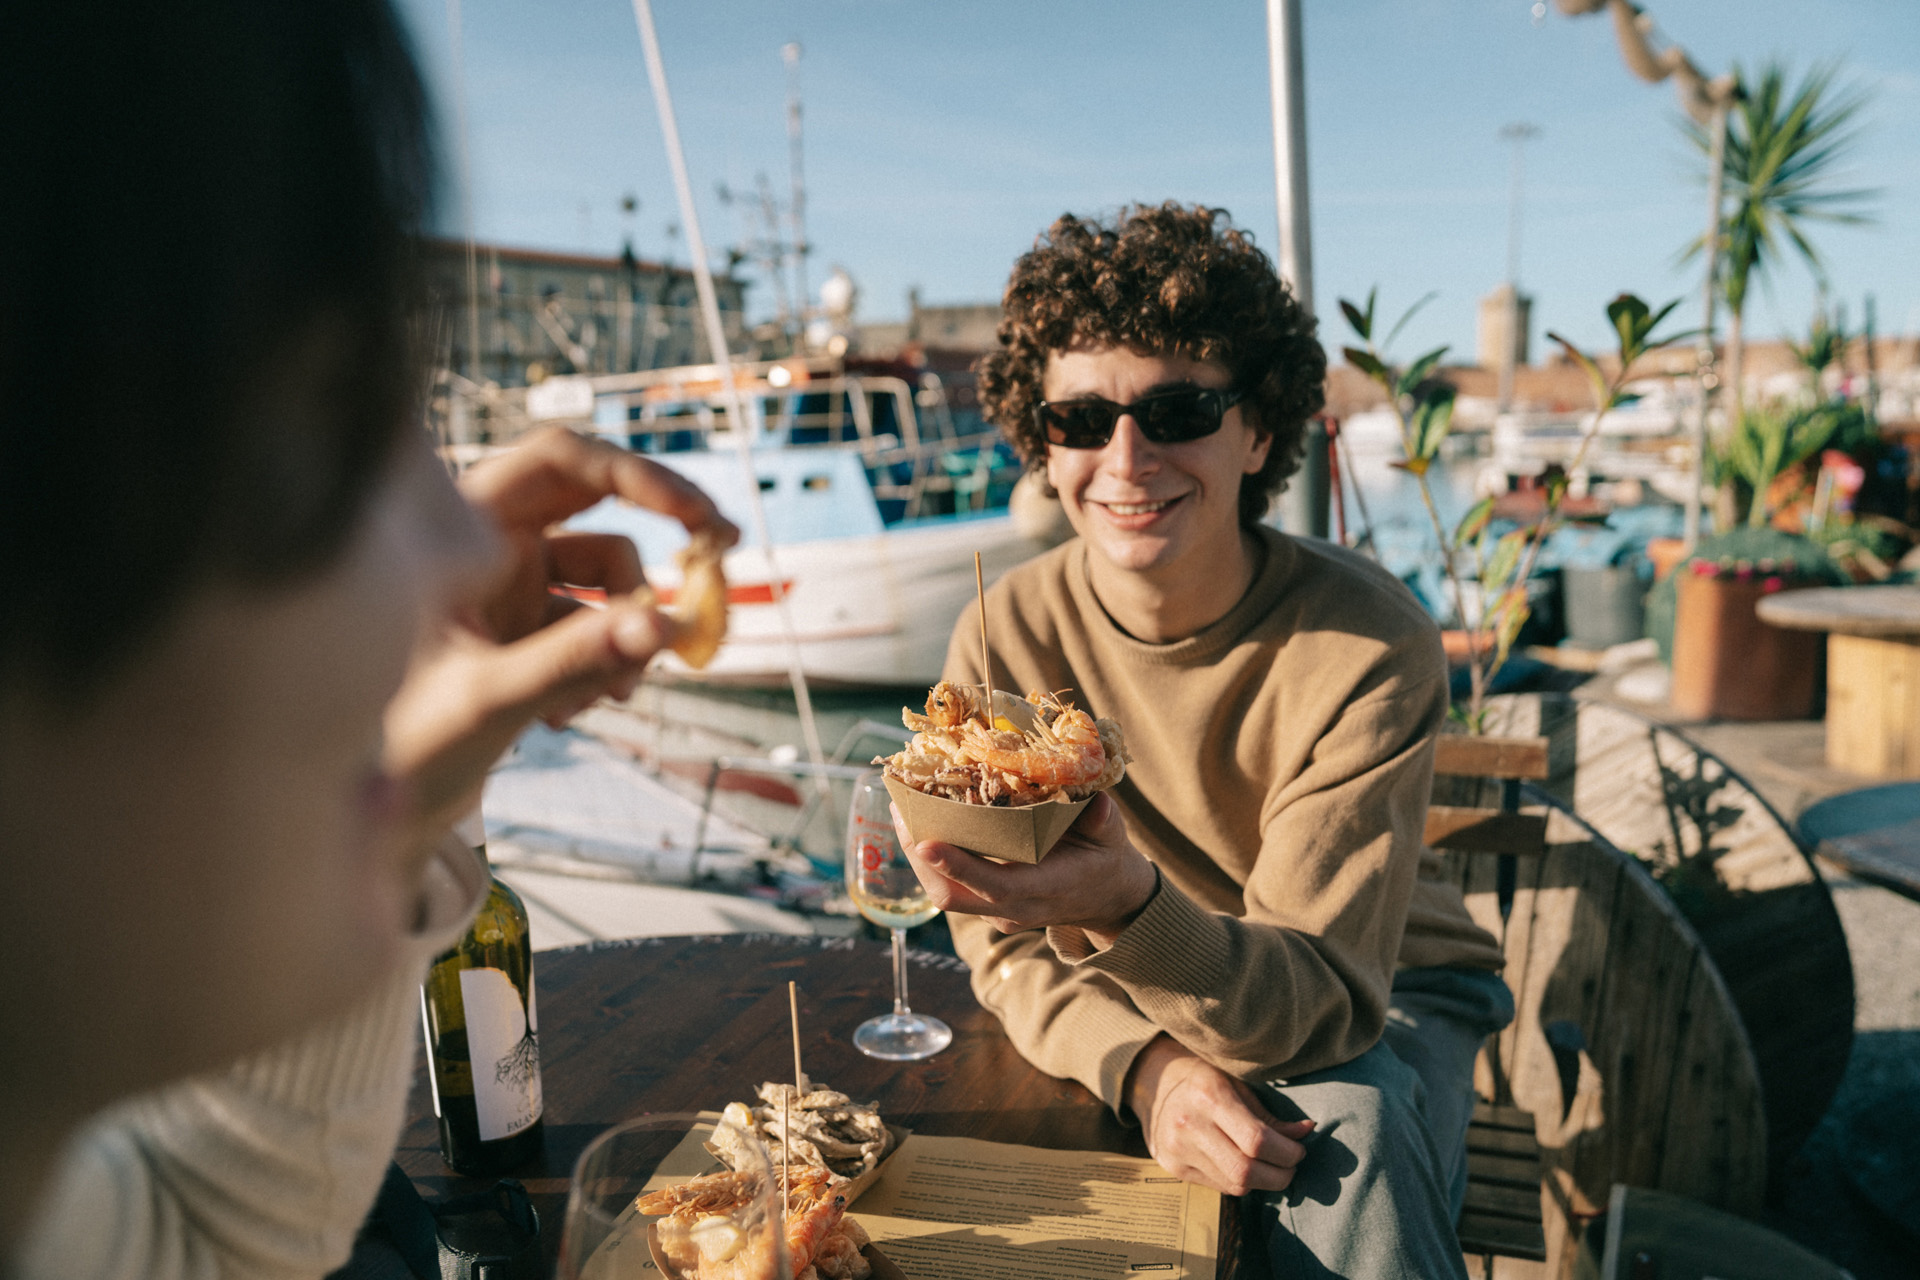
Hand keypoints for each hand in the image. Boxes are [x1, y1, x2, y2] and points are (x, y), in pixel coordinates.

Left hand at [384, 427, 737, 838]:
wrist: (373, 812)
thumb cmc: (395, 745)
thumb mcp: (486, 700)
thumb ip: (572, 663)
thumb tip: (662, 630)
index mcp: (459, 531)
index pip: (559, 462)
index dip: (635, 476)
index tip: (696, 515)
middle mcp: (488, 546)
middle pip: (597, 505)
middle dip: (661, 532)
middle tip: (723, 546)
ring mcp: (511, 590)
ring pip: (608, 579)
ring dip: (629, 631)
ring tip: (613, 696)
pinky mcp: (529, 633)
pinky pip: (599, 628)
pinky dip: (605, 665)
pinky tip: (569, 716)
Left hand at [894, 792, 1158, 942]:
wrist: (1104, 898)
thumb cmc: (1104, 860)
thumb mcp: (1112, 839)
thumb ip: (1104, 822)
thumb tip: (1100, 803)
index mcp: (1046, 890)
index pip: (995, 886)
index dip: (959, 867)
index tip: (926, 841)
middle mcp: (1015, 908)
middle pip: (953, 895)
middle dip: (920, 858)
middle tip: (900, 812)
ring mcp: (997, 912)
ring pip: (944, 894)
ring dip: (917, 858)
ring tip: (901, 812)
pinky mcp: (986, 905)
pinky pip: (949, 888)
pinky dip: (930, 860)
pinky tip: (919, 825)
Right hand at [1125, 1035, 1313, 1196]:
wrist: (1152, 1082)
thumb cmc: (1202, 1077)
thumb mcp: (1236, 1083)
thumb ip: (1269, 1114)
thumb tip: (1307, 1132)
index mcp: (1209, 1096)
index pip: (1257, 1140)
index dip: (1287, 1152)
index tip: (1299, 1150)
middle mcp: (1189, 1125)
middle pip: (1246, 1170)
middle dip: (1280, 1175)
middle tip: (1291, 1166)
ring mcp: (1177, 1150)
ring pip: (1234, 1185)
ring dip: (1263, 1182)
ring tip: (1271, 1167)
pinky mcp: (1172, 1168)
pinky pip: (1219, 1187)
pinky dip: (1240, 1182)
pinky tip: (1244, 1166)